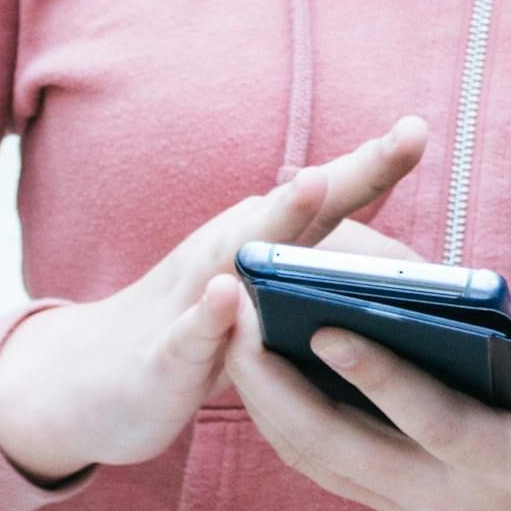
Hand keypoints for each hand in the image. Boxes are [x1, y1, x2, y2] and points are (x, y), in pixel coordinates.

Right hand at [0, 118, 429, 482]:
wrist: (91, 381)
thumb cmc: (202, 332)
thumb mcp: (267, 296)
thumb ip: (326, 275)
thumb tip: (412, 274)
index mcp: (264, 240)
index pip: (331, 200)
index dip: (375, 165)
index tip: (418, 129)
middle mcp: (231, 251)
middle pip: (298, 208)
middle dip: (351, 173)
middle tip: (403, 137)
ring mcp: (194, 297)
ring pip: (238, 254)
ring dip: (276, 220)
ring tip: (313, 183)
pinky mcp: (164, 354)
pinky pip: (188, 334)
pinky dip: (206, 317)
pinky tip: (226, 296)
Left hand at [223, 298, 510, 510]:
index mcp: (505, 465)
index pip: (430, 419)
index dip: (378, 376)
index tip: (325, 326)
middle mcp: (447, 497)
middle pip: (343, 449)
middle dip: (280, 388)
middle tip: (239, 319)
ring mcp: (416, 508)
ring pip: (321, 463)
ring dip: (268, 404)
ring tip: (233, 333)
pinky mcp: (399, 504)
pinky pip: (327, 467)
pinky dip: (285, 422)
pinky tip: (261, 371)